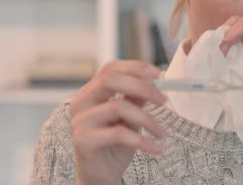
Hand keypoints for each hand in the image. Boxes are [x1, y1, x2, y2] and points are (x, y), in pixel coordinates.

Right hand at [70, 61, 166, 184]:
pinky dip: (143, 141)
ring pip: (118, 106)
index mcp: (90, 93)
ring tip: (162, 132)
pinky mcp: (84, 141)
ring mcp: (80, 122)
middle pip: (110, 80)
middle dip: (142, 87)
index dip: (135, 68)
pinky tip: (156, 148)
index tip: (158, 75)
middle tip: (163, 100)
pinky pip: (119, 134)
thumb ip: (136, 99)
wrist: (100, 176)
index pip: (110, 69)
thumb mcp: (129, 118)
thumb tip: (154, 83)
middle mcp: (81, 103)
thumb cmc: (115, 145)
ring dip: (147, 119)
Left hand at [220, 15, 242, 121]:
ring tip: (219, 43)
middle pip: (240, 25)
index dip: (222, 41)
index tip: (209, 52)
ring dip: (230, 30)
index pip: (238, 35)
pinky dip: (242, 28)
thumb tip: (219, 62)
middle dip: (223, 33)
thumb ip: (242, 65)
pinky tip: (230, 38)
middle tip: (211, 46)